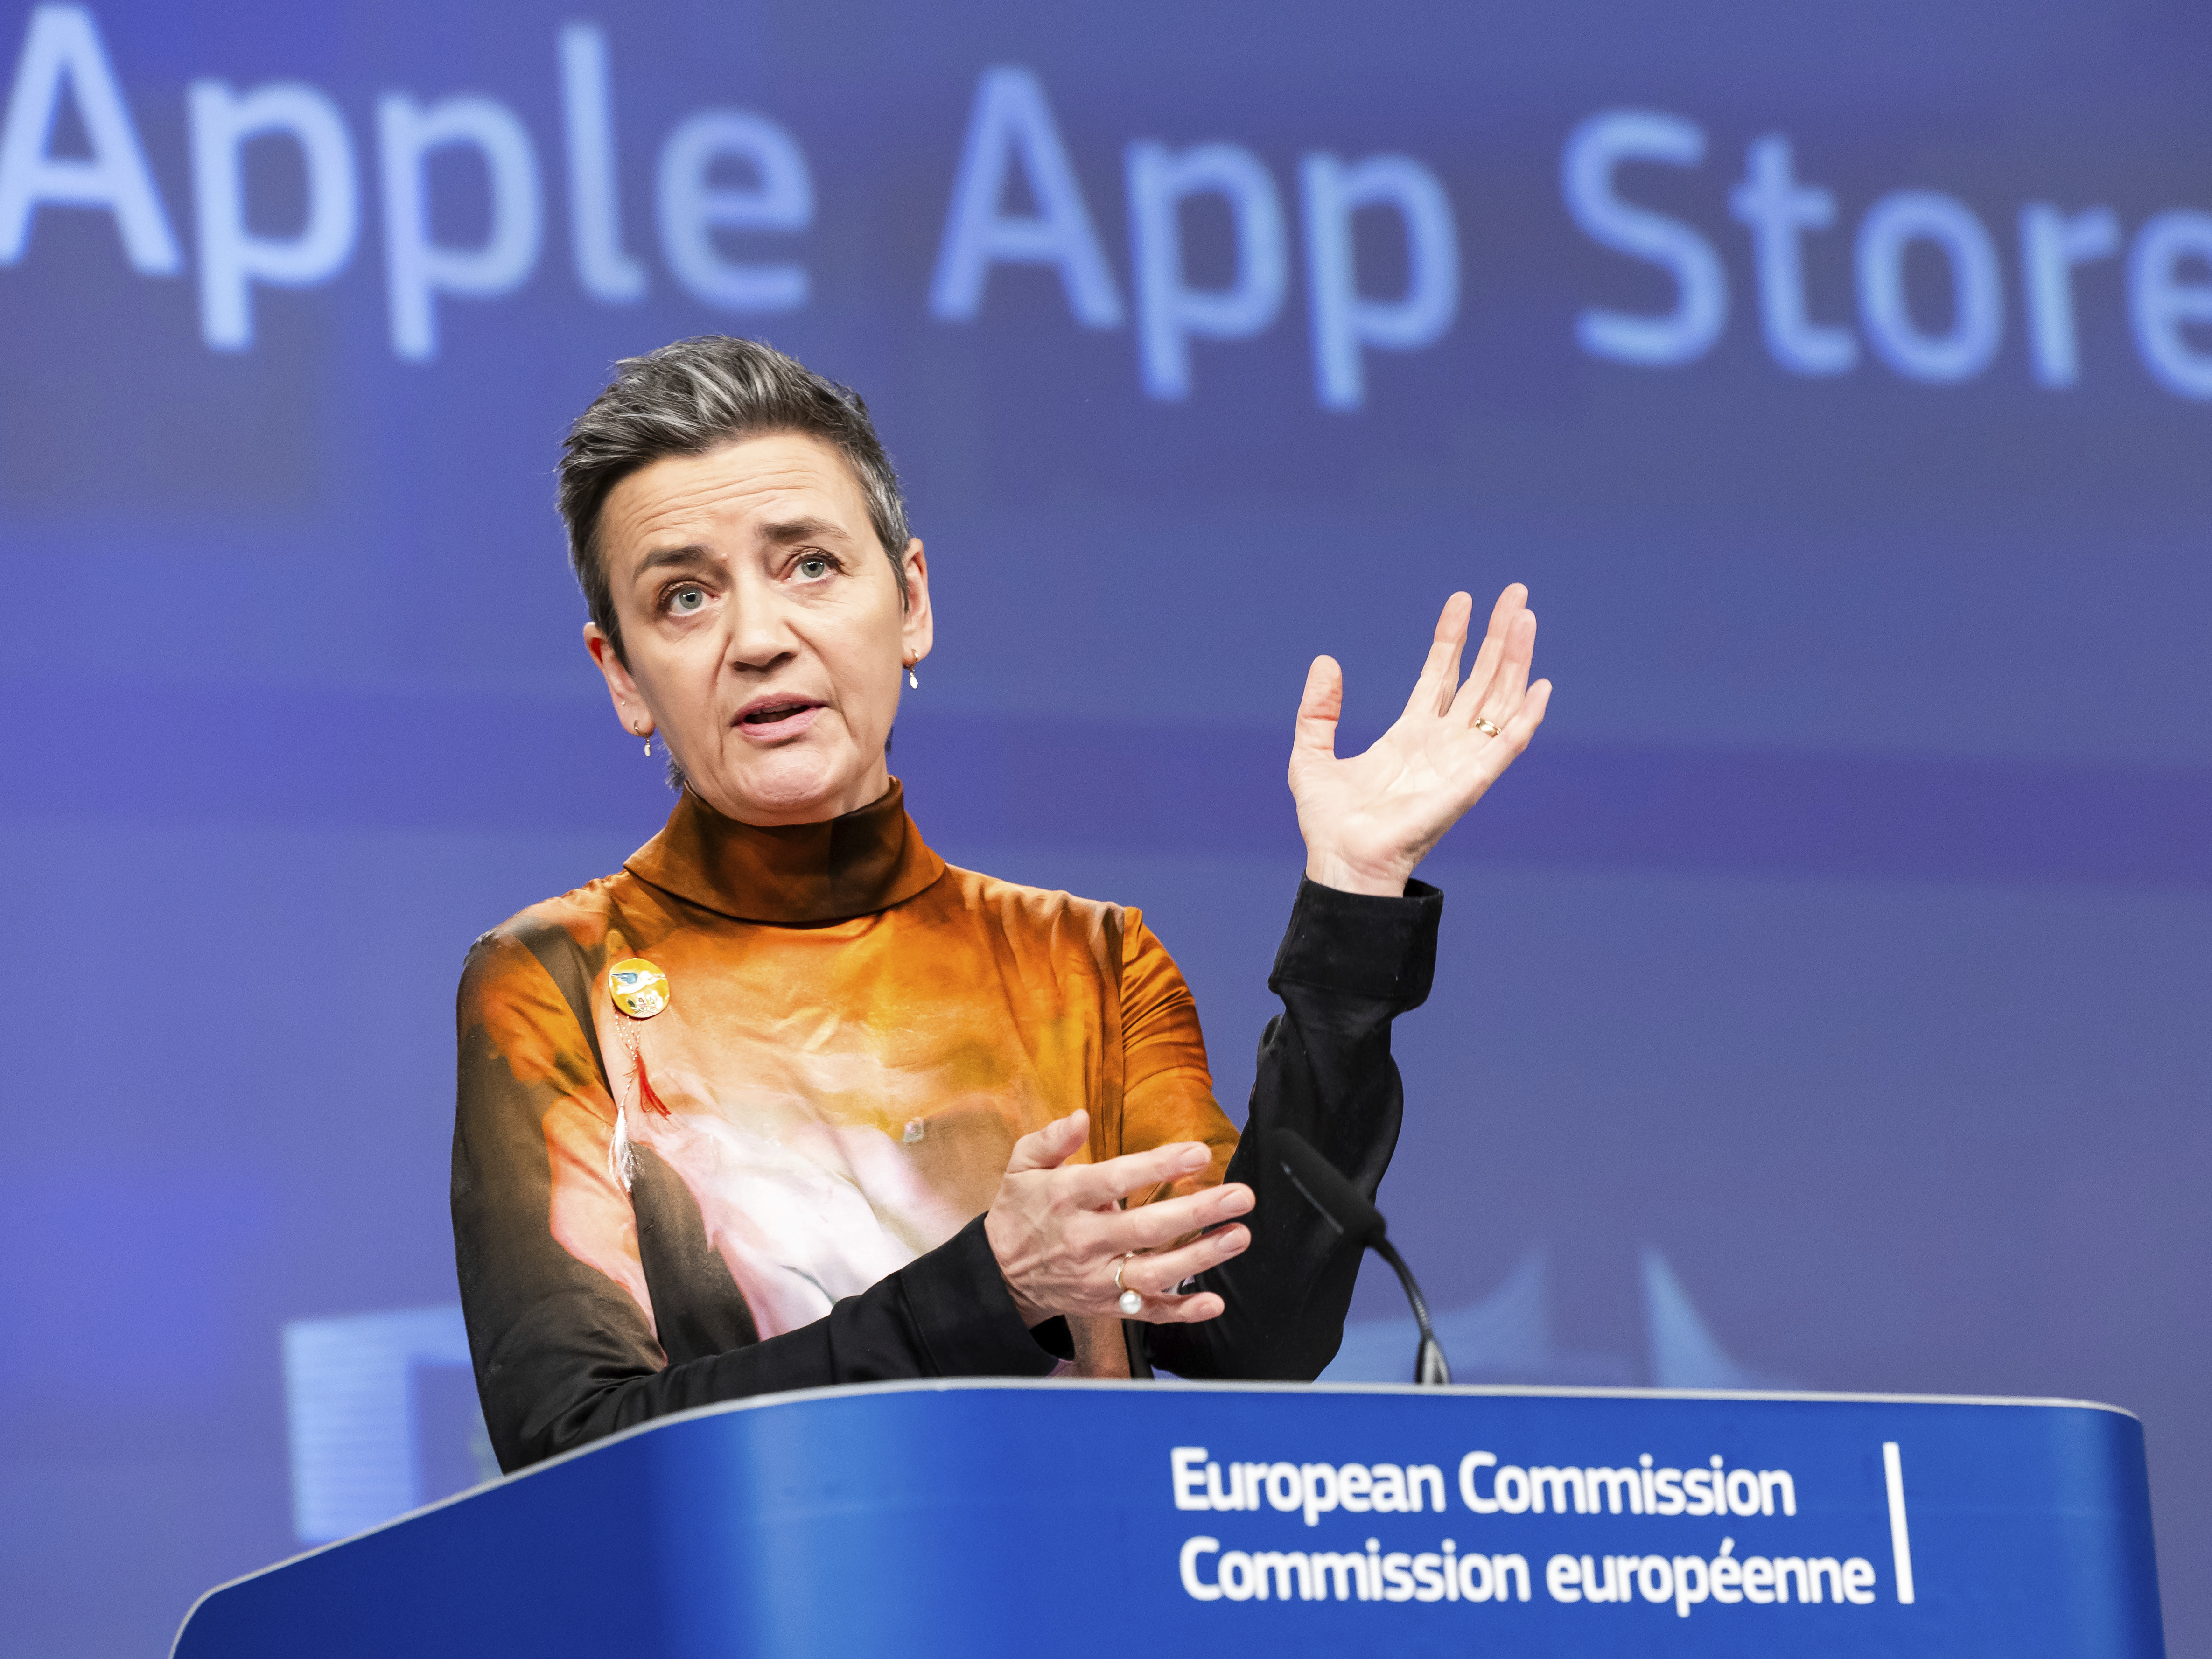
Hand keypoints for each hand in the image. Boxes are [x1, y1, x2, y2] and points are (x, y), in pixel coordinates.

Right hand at [982, 1110, 1252, 1326]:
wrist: (1001, 1275)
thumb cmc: (1021, 1211)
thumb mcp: (1022, 1166)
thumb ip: (1051, 1140)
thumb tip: (1080, 1117)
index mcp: (1065, 1198)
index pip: (1116, 1179)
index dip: (1159, 1166)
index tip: (1199, 1153)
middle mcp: (1084, 1240)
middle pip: (1146, 1229)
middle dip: (1198, 1212)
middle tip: (1239, 1196)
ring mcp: (1097, 1278)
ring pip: (1154, 1272)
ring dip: (1201, 1257)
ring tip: (1239, 1236)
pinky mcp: (1106, 1305)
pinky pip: (1148, 1312)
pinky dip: (1182, 1310)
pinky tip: (1213, 1301)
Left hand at [1290, 584, 1551, 896]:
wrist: (1341, 864)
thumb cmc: (1329, 824)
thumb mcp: (1311, 755)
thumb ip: (1318, 711)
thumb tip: (1326, 662)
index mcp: (1410, 736)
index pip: (1439, 675)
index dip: (1452, 637)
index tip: (1462, 599)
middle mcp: (1442, 746)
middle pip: (1479, 680)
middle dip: (1497, 638)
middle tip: (1516, 593)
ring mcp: (1459, 764)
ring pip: (1497, 702)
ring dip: (1515, 661)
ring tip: (1525, 618)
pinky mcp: (1468, 785)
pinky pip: (1504, 748)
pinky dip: (1525, 719)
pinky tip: (1541, 686)